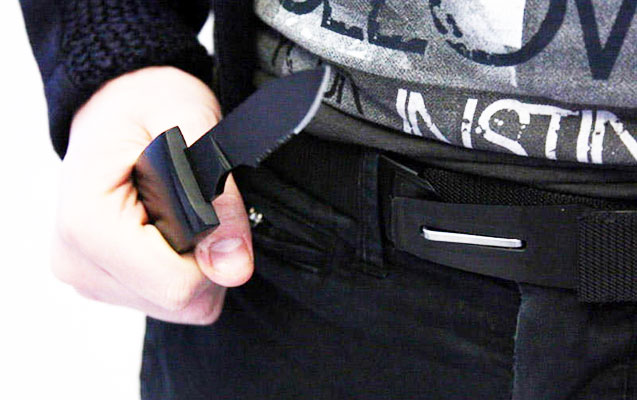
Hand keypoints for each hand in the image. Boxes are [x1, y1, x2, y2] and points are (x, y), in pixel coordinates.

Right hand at [52, 66, 253, 324]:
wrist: (116, 103)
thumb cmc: (148, 102)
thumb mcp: (194, 124)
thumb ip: (219, 196)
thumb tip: (234, 266)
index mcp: (88, 225)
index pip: (176, 284)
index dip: (216, 252)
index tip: (217, 210)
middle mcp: (77, 261)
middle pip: (179, 300)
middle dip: (209, 257)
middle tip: (199, 205)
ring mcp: (85, 276)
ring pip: (178, 305)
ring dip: (198, 264)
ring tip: (180, 211)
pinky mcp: (99, 282)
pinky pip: (166, 299)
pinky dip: (183, 268)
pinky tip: (171, 229)